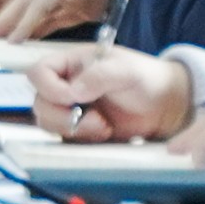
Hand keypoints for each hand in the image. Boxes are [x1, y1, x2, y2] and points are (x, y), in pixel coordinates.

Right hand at [27, 48, 200, 143]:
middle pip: (40, 103)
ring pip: (49, 123)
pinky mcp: (80, 130)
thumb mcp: (125, 70)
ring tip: (104, 126)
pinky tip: (105, 133)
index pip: (39, 73)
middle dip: (63, 116)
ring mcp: (72, 110)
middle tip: (95, 119)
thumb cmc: (146, 78)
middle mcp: (66, 86)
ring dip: (73, 129)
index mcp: (71, 64)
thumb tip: (72, 91)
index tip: (72, 97)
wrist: (165, 106)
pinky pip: (65, 139)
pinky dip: (82, 139)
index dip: (48, 87)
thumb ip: (98, 75)